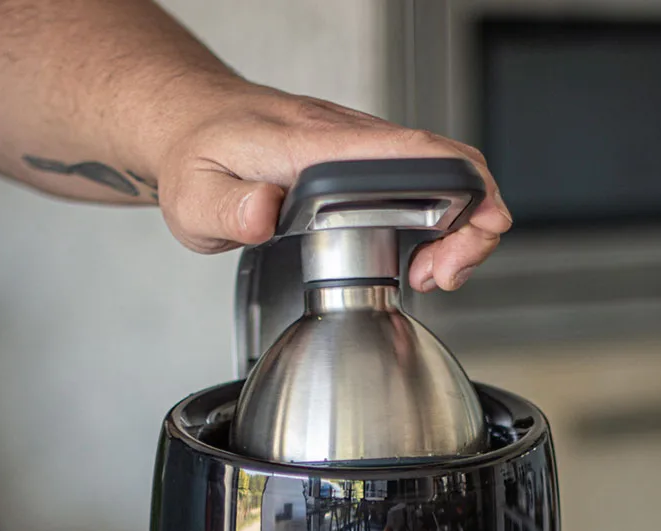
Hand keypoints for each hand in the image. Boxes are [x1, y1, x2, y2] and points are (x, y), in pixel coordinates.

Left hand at [155, 79, 510, 291]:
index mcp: (320, 146)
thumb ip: (229, 210)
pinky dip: (435, 227)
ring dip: (455, 233)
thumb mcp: (195, 199)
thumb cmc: (197, 158)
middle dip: (470, 227)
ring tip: (430, 276)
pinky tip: (414, 260)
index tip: (467, 239)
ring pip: (442, 179)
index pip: (417, 151)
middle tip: (442, 277)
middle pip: (450, 165)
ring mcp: (361, 151)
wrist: (190, 123)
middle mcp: (351, 140)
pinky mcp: (362, 166)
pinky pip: (421, 186)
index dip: (465, 190)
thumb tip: (264, 213)